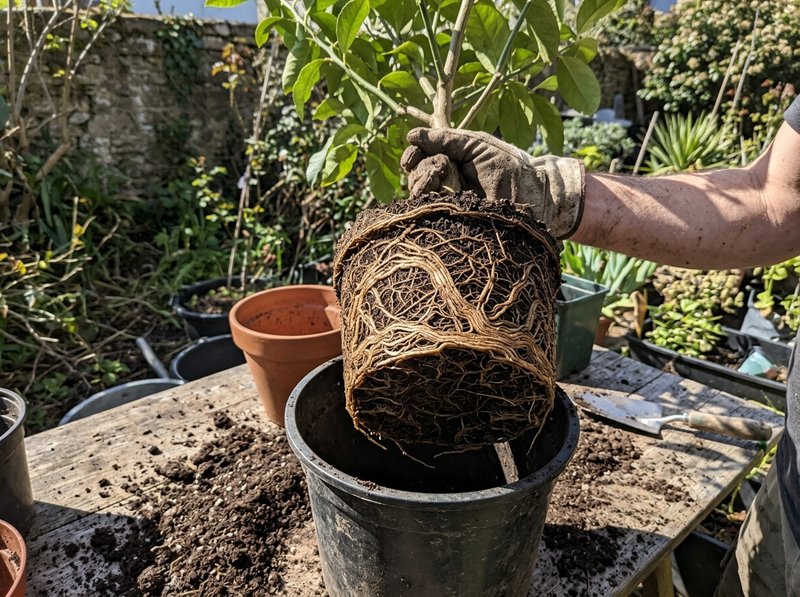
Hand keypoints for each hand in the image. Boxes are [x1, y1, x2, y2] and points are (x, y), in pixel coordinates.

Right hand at [401, 127, 584, 238]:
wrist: (532, 193)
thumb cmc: (508, 165)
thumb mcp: (476, 145)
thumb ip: (446, 139)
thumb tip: (411, 135)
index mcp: (450, 162)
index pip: (420, 159)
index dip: (412, 157)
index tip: (410, 158)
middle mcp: (447, 183)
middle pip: (416, 177)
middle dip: (420, 171)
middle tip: (437, 168)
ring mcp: (450, 203)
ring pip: (420, 197)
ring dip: (423, 185)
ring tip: (438, 181)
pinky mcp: (456, 222)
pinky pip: (433, 215)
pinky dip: (430, 205)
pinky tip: (439, 198)